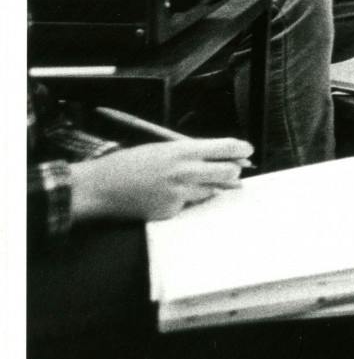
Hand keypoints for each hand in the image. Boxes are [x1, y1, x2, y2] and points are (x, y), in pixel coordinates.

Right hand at [68, 139, 253, 223]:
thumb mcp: (162, 149)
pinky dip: (186, 201)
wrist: (99, 187)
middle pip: (229, 172)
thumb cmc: (129, 164)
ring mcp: (179, 193)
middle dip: (233, 171)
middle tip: (230, 171)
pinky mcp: (171, 211)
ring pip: (213, 190)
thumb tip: (221, 158)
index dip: (242, 149)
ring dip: (210, 186)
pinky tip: (167, 195)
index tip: (248, 151)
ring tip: (188, 181)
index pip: (226, 147)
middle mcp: (185, 171)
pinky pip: (191, 205)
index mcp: (183, 150)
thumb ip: (192, 153)